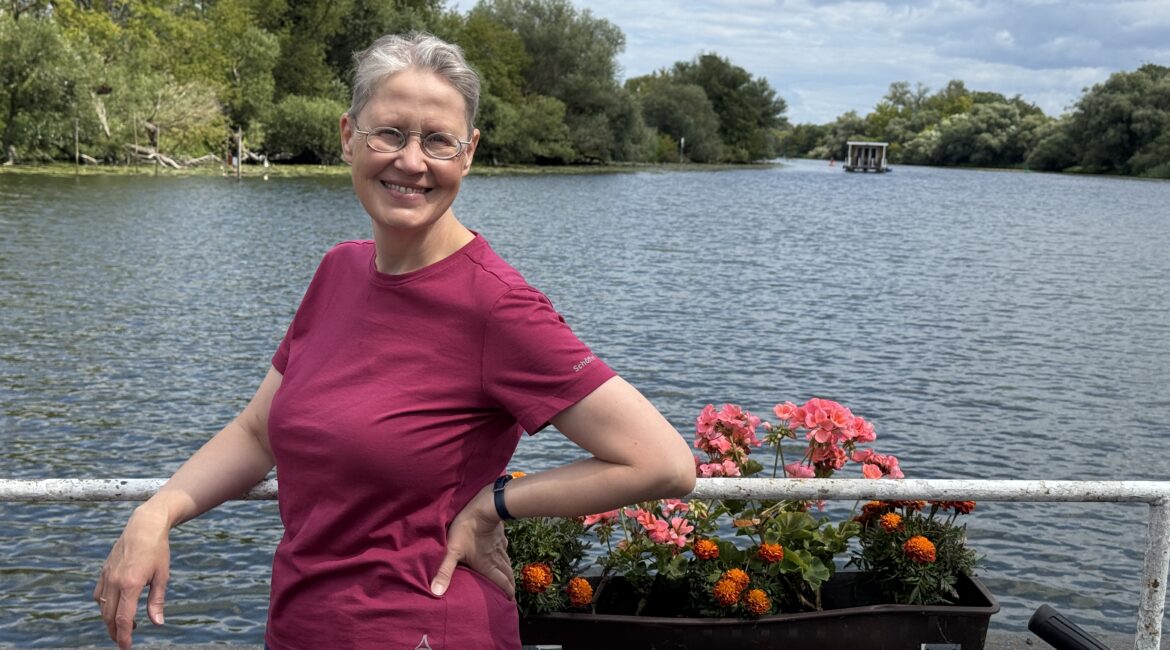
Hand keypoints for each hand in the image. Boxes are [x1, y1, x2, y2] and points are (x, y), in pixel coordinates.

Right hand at [93, 507, 171, 649]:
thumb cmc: (157, 550)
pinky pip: (98, 595)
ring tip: (124, 625)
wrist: (144, 526)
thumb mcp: (162, 576)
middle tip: (125, 640)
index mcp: (131, 584)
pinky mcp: (103, 572)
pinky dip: (103, 606)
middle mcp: (115, 582)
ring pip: (102, 607)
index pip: (124, 618)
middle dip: (115, 632)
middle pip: (109, 617)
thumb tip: (157, 623)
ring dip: (110, 620)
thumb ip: (156, 601)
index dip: (124, 636)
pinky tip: (114, 608)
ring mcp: (107, 576)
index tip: (126, 647)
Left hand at [430, 483, 514, 599]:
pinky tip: (504, 554)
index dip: (506, 593)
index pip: (500, 582)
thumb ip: (444, 572)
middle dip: (510, 585)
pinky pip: (504, 548)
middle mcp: (495, 558)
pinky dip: (505, 556)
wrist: (484, 508)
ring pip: (507, 562)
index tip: (510, 602)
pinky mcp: (499, 535)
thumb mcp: (452, 551)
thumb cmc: (466, 530)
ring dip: (509, 572)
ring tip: (510, 579)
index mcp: (487, 565)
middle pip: (506, 575)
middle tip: (512, 594)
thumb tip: (436, 592)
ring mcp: (499, 546)